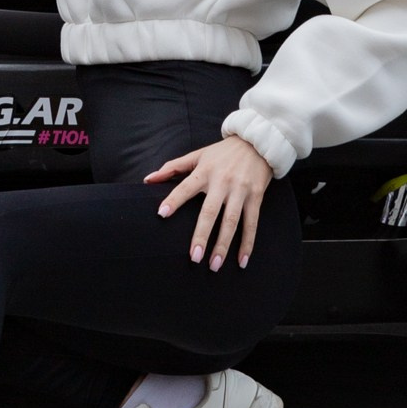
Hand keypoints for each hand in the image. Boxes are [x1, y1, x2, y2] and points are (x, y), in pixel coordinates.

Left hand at [148, 136, 273, 269]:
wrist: (258, 141)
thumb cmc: (223, 152)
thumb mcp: (198, 155)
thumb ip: (173, 167)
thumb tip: (148, 179)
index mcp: (205, 171)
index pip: (186, 186)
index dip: (174, 200)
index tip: (161, 215)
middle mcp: (223, 182)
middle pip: (210, 211)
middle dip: (202, 235)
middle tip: (194, 257)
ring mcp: (241, 190)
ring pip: (231, 221)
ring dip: (223, 245)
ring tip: (214, 265)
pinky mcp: (256, 197)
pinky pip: (252, 224)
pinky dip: (247, 244)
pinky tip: (241, 261)